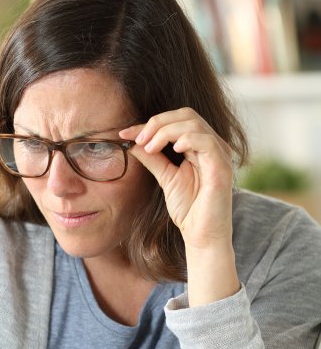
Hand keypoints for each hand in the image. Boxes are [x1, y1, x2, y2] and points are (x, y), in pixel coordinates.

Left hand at [120, 107, 233, 247]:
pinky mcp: (222, 167)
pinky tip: (173, 149)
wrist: (201, 233)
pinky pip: (207, 142)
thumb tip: (132, 140)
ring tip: (150, 147)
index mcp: (200, 146)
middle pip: (186, 115)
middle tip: (138, 138)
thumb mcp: (165, 176)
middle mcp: (212, 146)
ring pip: (194, 124)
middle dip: (157, 123)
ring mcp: (220, 154)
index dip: (150, 123)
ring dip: (166, 131)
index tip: (125, 133)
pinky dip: (187, 139)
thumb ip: (152, 157)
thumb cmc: (188, 207)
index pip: (176, 120)